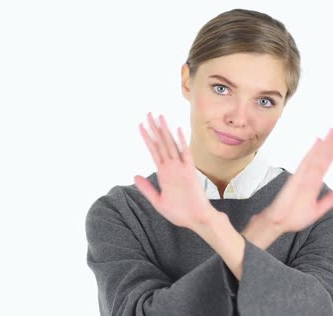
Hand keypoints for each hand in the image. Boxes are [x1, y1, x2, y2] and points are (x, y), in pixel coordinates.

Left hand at [133, 112, 218, 230]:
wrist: (197, 220)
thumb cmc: (180, 213)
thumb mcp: (158, 201)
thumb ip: (147, 188)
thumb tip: (135, 175)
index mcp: (163, 174)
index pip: (154, 151)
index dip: (147, 138)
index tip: (140, 125)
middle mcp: (172, 168)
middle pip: (161, 143)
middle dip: (154, 128)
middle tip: (148, 113)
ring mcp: (181, 168)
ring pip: (170, 145)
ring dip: (164, 131)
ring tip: (158, 117)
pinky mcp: (190, 172)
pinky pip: (186, 154)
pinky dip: (182, 142)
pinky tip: (177, 130)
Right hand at [262, 128, 332, 233]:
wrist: (278, 223)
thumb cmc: (294, 217)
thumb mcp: (317, 210)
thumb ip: (329, 200)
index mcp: (315, 183)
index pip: (327, 162)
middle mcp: (310, 176)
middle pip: (323, 156)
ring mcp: (303, 177)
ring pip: (317, 157)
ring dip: (326, 144)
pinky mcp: (297, 180)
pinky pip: (307, 164)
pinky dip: (313, 152)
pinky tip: (319, 141)